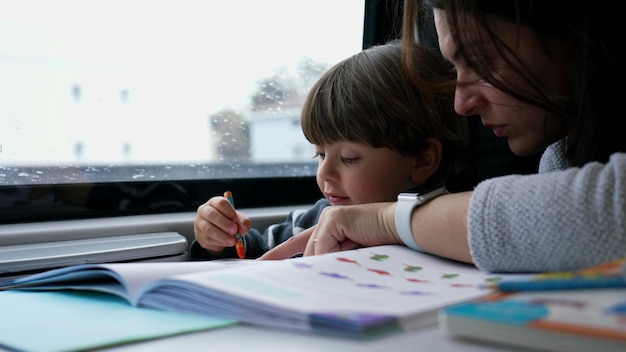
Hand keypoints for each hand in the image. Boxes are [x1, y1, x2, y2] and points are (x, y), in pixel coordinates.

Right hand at [194, 196, 250, 254]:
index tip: (235, 219)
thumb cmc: (228, 221)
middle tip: (234, 231)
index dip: (229, 211)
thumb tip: (243, 230)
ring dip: (222, 235)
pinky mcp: (199, 235)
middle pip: (212, 214)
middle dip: (224, 223)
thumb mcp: (238, 219)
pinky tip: (226, 243)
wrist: (219, 234)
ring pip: (208, 228)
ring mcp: (200, 223)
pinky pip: (208, 239)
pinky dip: (219, 242)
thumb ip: (243, 222)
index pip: (220, 203)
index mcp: (215, 202)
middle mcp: (204, 210)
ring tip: (232, 240)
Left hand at [259, 202, 398, 258]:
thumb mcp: (351, 254)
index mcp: (330, 226)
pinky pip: (325, 245)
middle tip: (313, 266)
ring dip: (334, 258)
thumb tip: (313, 270)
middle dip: (311, 263)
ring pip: (317, 250)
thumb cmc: (382, 242)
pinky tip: (354, 245)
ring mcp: (329, 216)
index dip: (281, 253)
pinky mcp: (334, 218)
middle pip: (309, 250)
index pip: (300, 242)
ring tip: (354, 251)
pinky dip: (338, 252)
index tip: (262, 263)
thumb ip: (332, 258)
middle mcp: (327, 219)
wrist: (400, 228)